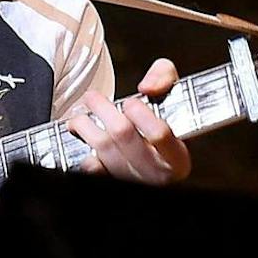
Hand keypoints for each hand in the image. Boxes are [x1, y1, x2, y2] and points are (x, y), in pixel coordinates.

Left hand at [73, 58, 191, 184]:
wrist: (157, 159)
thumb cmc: (167, 125)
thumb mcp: (175, 95)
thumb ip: (165, 77)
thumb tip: (148, 87)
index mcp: (177, 155)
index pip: (159, 133)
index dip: (141, 113)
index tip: (131, 102)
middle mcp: (156, 171)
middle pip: (123, 135)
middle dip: (103, 110)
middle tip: (92, 98)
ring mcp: (134, 179)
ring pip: (103, 149)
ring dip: (85, 127)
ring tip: (80, 116)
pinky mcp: (115, 180)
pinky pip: (94, 169)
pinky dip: (85, 154)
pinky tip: (84, 141)